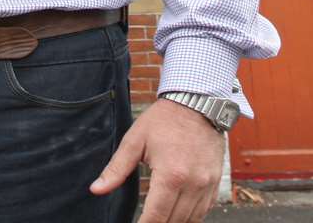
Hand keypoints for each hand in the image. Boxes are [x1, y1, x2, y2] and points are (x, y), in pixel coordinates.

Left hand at [91, 98, 224, 222]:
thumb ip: (116, 168)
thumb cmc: (164, 120)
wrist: (198, 103)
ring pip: (190, 220)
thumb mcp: (135, 141)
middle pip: (173, 222)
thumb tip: (96, 189)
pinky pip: (204, 211)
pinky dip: (190, 217)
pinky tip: (176, 214)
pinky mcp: (215, 182)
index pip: (156, 217)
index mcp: (171, 175)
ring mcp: (207, 184)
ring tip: (158, 219)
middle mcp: (192, 184)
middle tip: (144, 222)